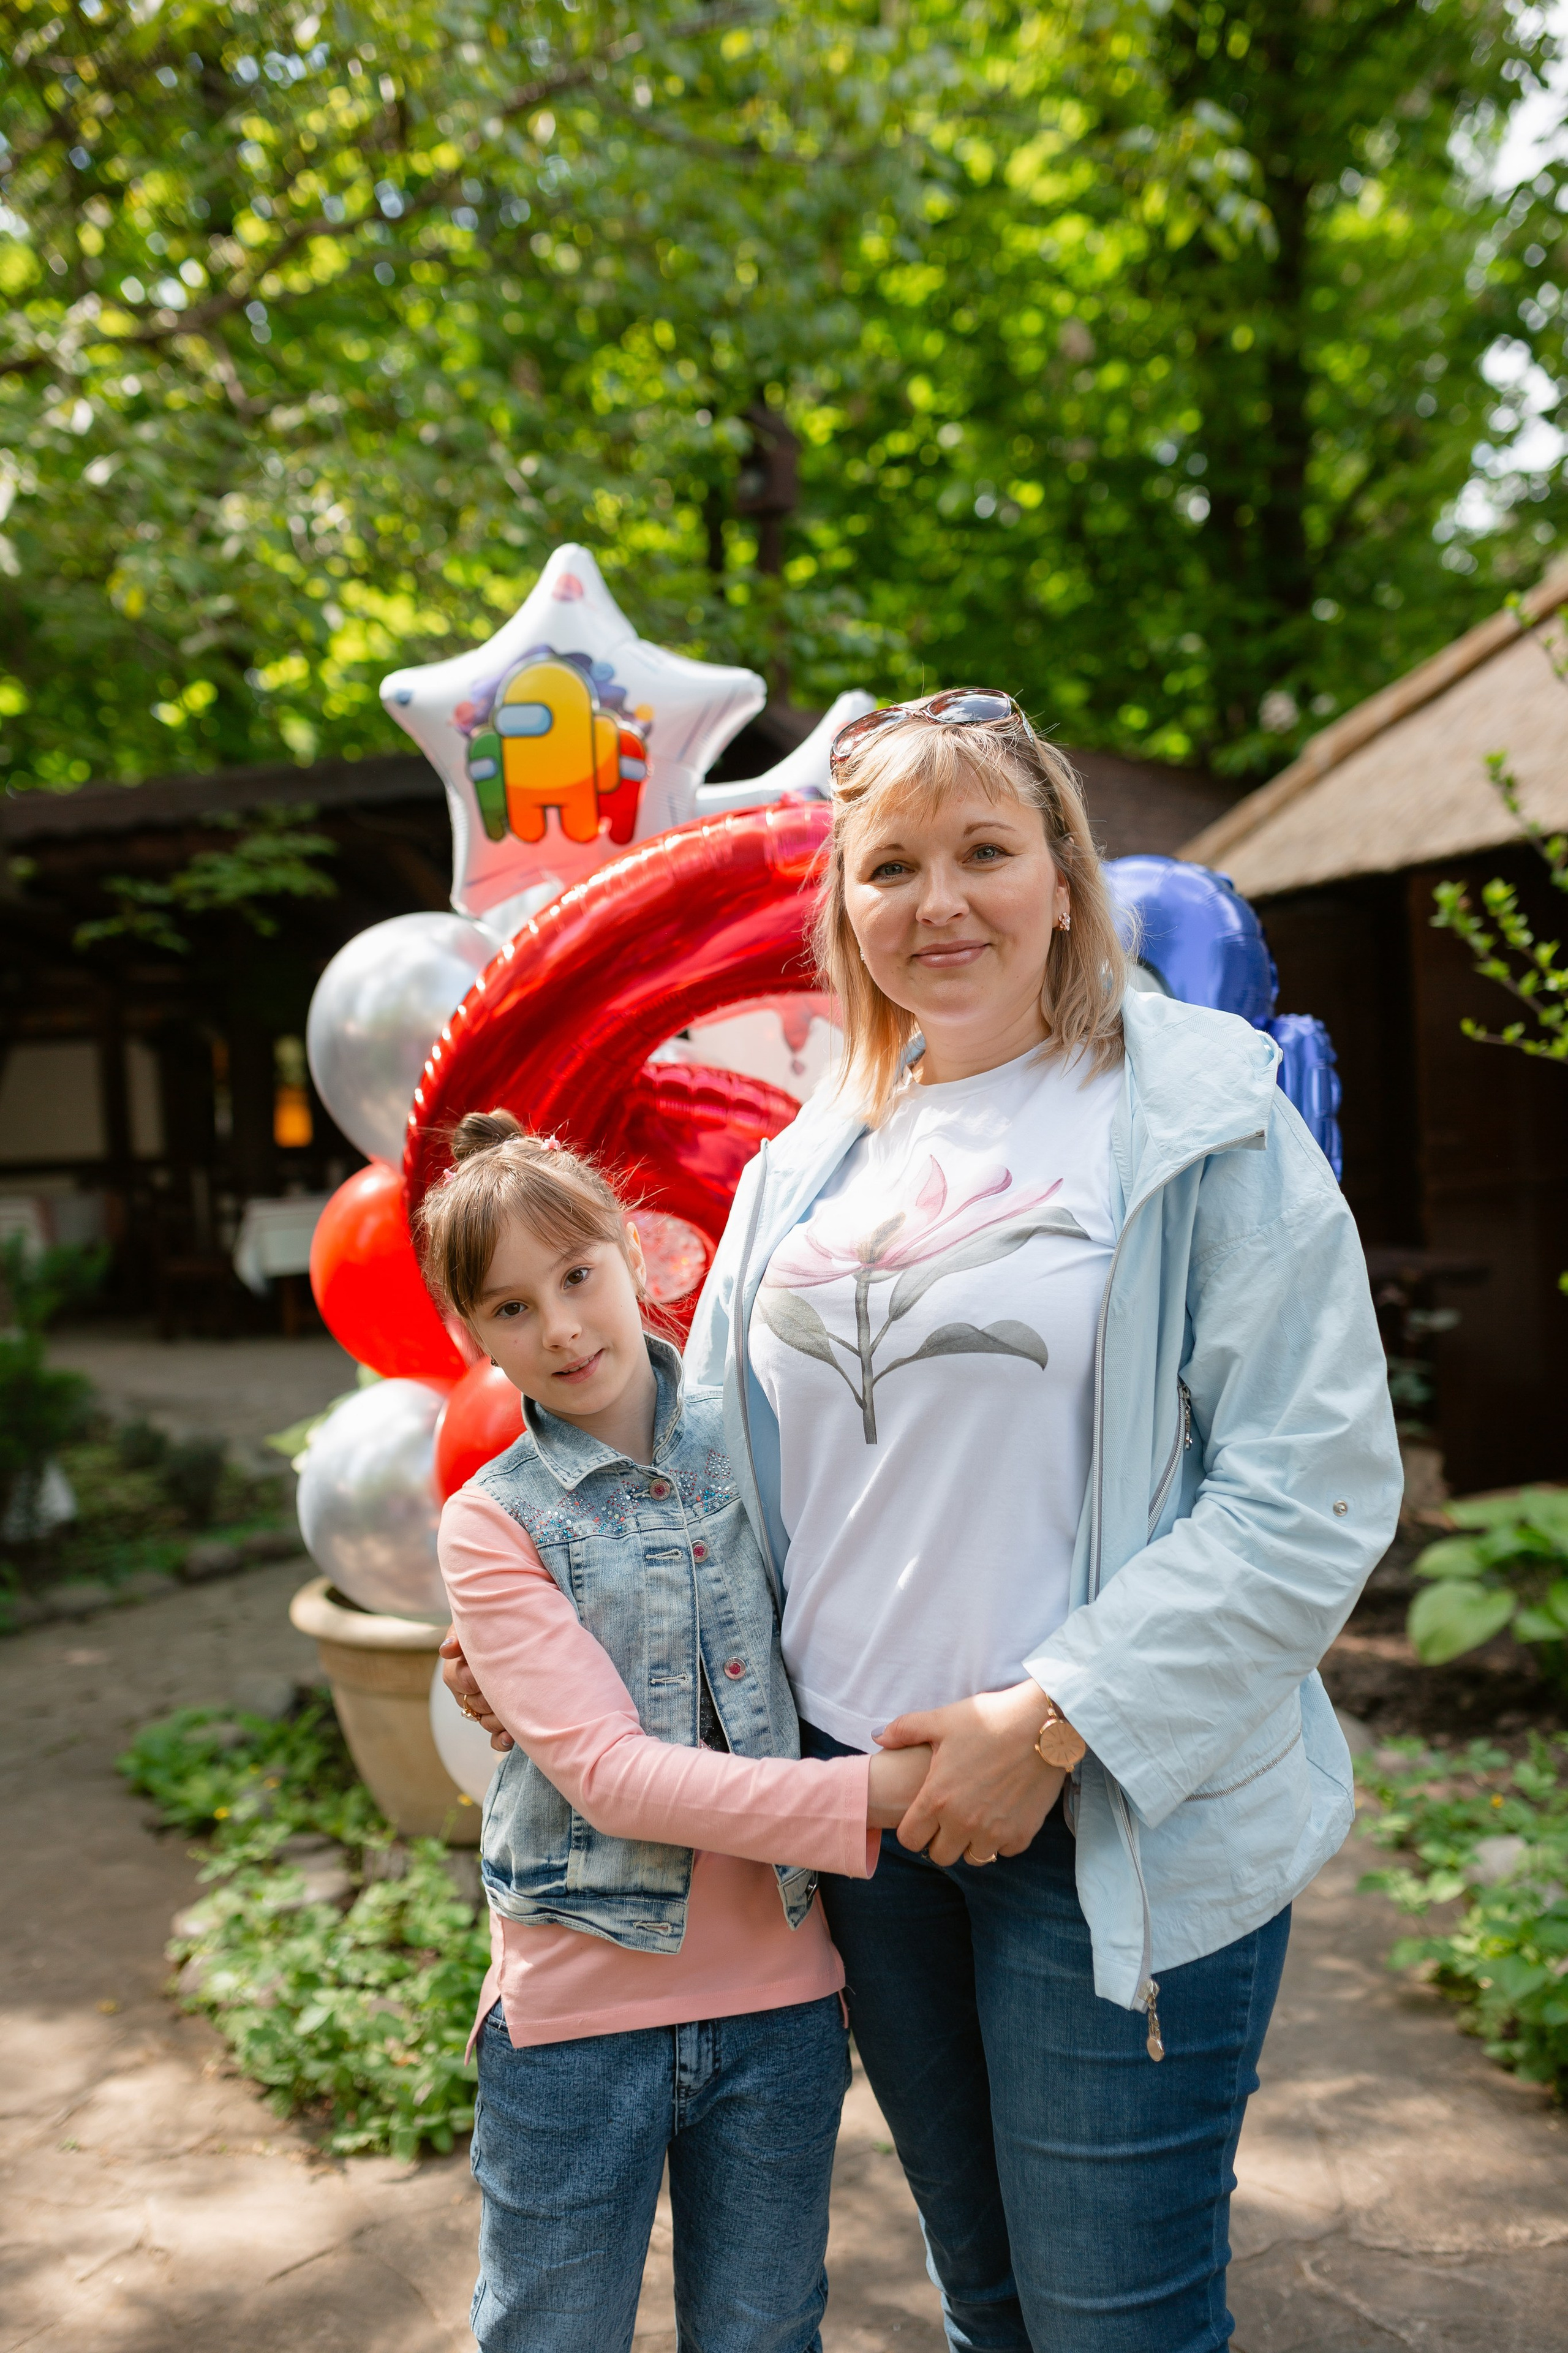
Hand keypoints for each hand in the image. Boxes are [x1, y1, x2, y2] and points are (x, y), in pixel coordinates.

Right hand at [438, 1629, 513, 1751]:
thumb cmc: (491, 1626)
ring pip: (486, 1722)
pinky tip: (510, 1738)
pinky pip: (495, 1738)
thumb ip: (459, 1635)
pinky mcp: (497, 1720)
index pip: (461, 1680)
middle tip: (512, 1687)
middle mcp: (466, 1692)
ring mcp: (481, 1708)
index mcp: (456, 1670)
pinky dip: (501, 1740)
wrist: (513, 1632)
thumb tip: (447, 1649)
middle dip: (492, 1698)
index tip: (489, 1671)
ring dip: (500, 1719)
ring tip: (518, 1709)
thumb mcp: (471, 1625)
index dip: (474, 1678)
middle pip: (475, 1704)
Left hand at [879, 1679, 1063, 1866]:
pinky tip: (1001, 1814)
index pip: (910, 1839)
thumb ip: (905, 1730)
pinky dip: (1000, 1839)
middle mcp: (963, 1822)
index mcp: (938, 1798)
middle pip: (940, 1856)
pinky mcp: (1022, 1833)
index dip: (913, 1829)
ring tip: (976, 1815)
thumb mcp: (943, 1719)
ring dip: (971, 1842)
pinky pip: (1003, 1851)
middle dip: (940, 1839)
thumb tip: (878, 1737)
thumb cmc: (990, 1719)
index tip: (923, 1815)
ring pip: (972, 1858)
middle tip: (950, 1816)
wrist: (1045, 1725)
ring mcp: (994, 1832)